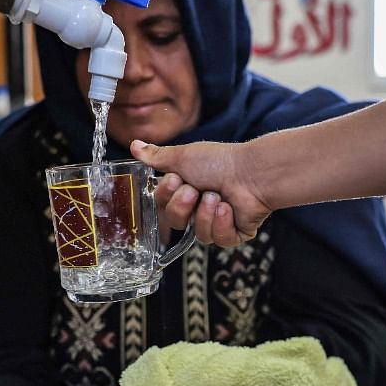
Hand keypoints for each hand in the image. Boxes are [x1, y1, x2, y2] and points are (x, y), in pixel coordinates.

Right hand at [132, 139, 269, 246]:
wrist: (251, 171)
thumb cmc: (219, 161)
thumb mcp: (182, 157)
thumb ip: (157, 157)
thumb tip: (134, 145)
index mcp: (185, 192)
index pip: (162, 207)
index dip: (166, 196)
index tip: (176, 179)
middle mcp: (199, 209)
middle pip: (176, 223)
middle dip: (183, 206)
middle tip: (195, 190)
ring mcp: (217, 223)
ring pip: (199, 235)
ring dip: (205, 213)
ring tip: (217, 197)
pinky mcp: (234, 234)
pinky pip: (219, 239)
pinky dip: (222, 222)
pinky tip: (228, 208)